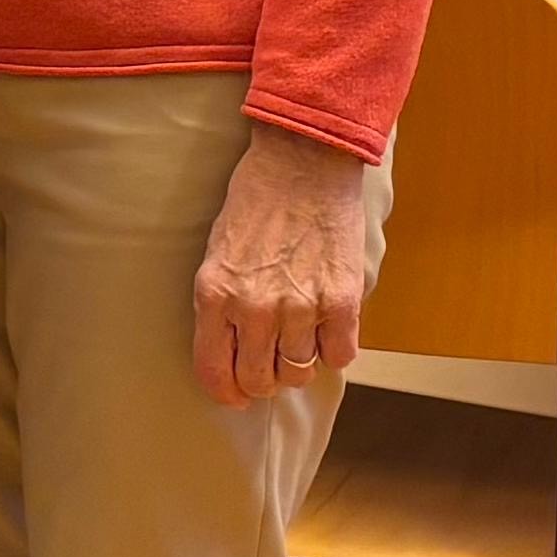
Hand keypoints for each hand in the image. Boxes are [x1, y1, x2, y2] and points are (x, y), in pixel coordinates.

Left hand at [193, 121, 370, 405]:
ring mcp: (300, 306)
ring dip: (300, 362)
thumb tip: (232, 351)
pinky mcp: (342, 300)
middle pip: (260, 380)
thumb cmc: (256, 200)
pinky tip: (329, 325)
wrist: (303, 160)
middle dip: (264, 379)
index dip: (227, 393)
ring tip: (300, 335)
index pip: (215, 372)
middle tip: (271, 363)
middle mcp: (254, 307)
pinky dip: (335, 348)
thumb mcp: (217, 250)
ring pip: (299, 372)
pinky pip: (340, 355)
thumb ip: (222, 302)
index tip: (237, 395)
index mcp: (215, 294)